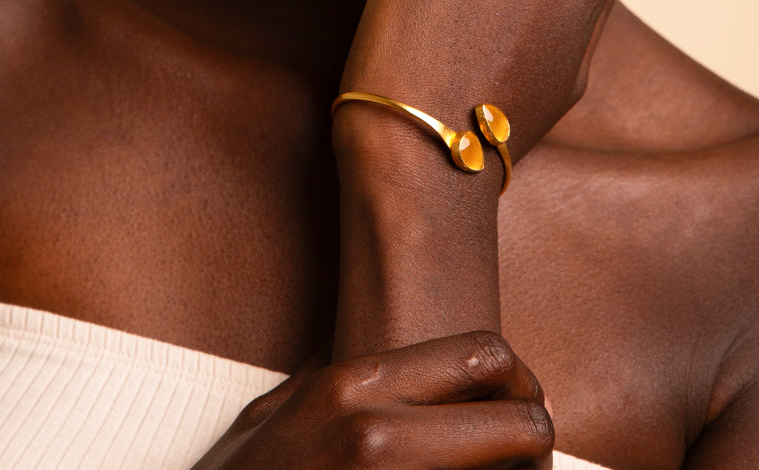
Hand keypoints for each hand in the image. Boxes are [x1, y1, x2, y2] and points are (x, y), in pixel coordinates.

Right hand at [190, 331, 552, 468]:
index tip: (511, 407)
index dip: (517, 382)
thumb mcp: (281, 407)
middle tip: (523, 459)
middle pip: (523, 421)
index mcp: (357, 385)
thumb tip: (395, 359)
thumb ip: (338, 377)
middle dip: (535, 440)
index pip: (486, 356)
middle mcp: (381, 435)